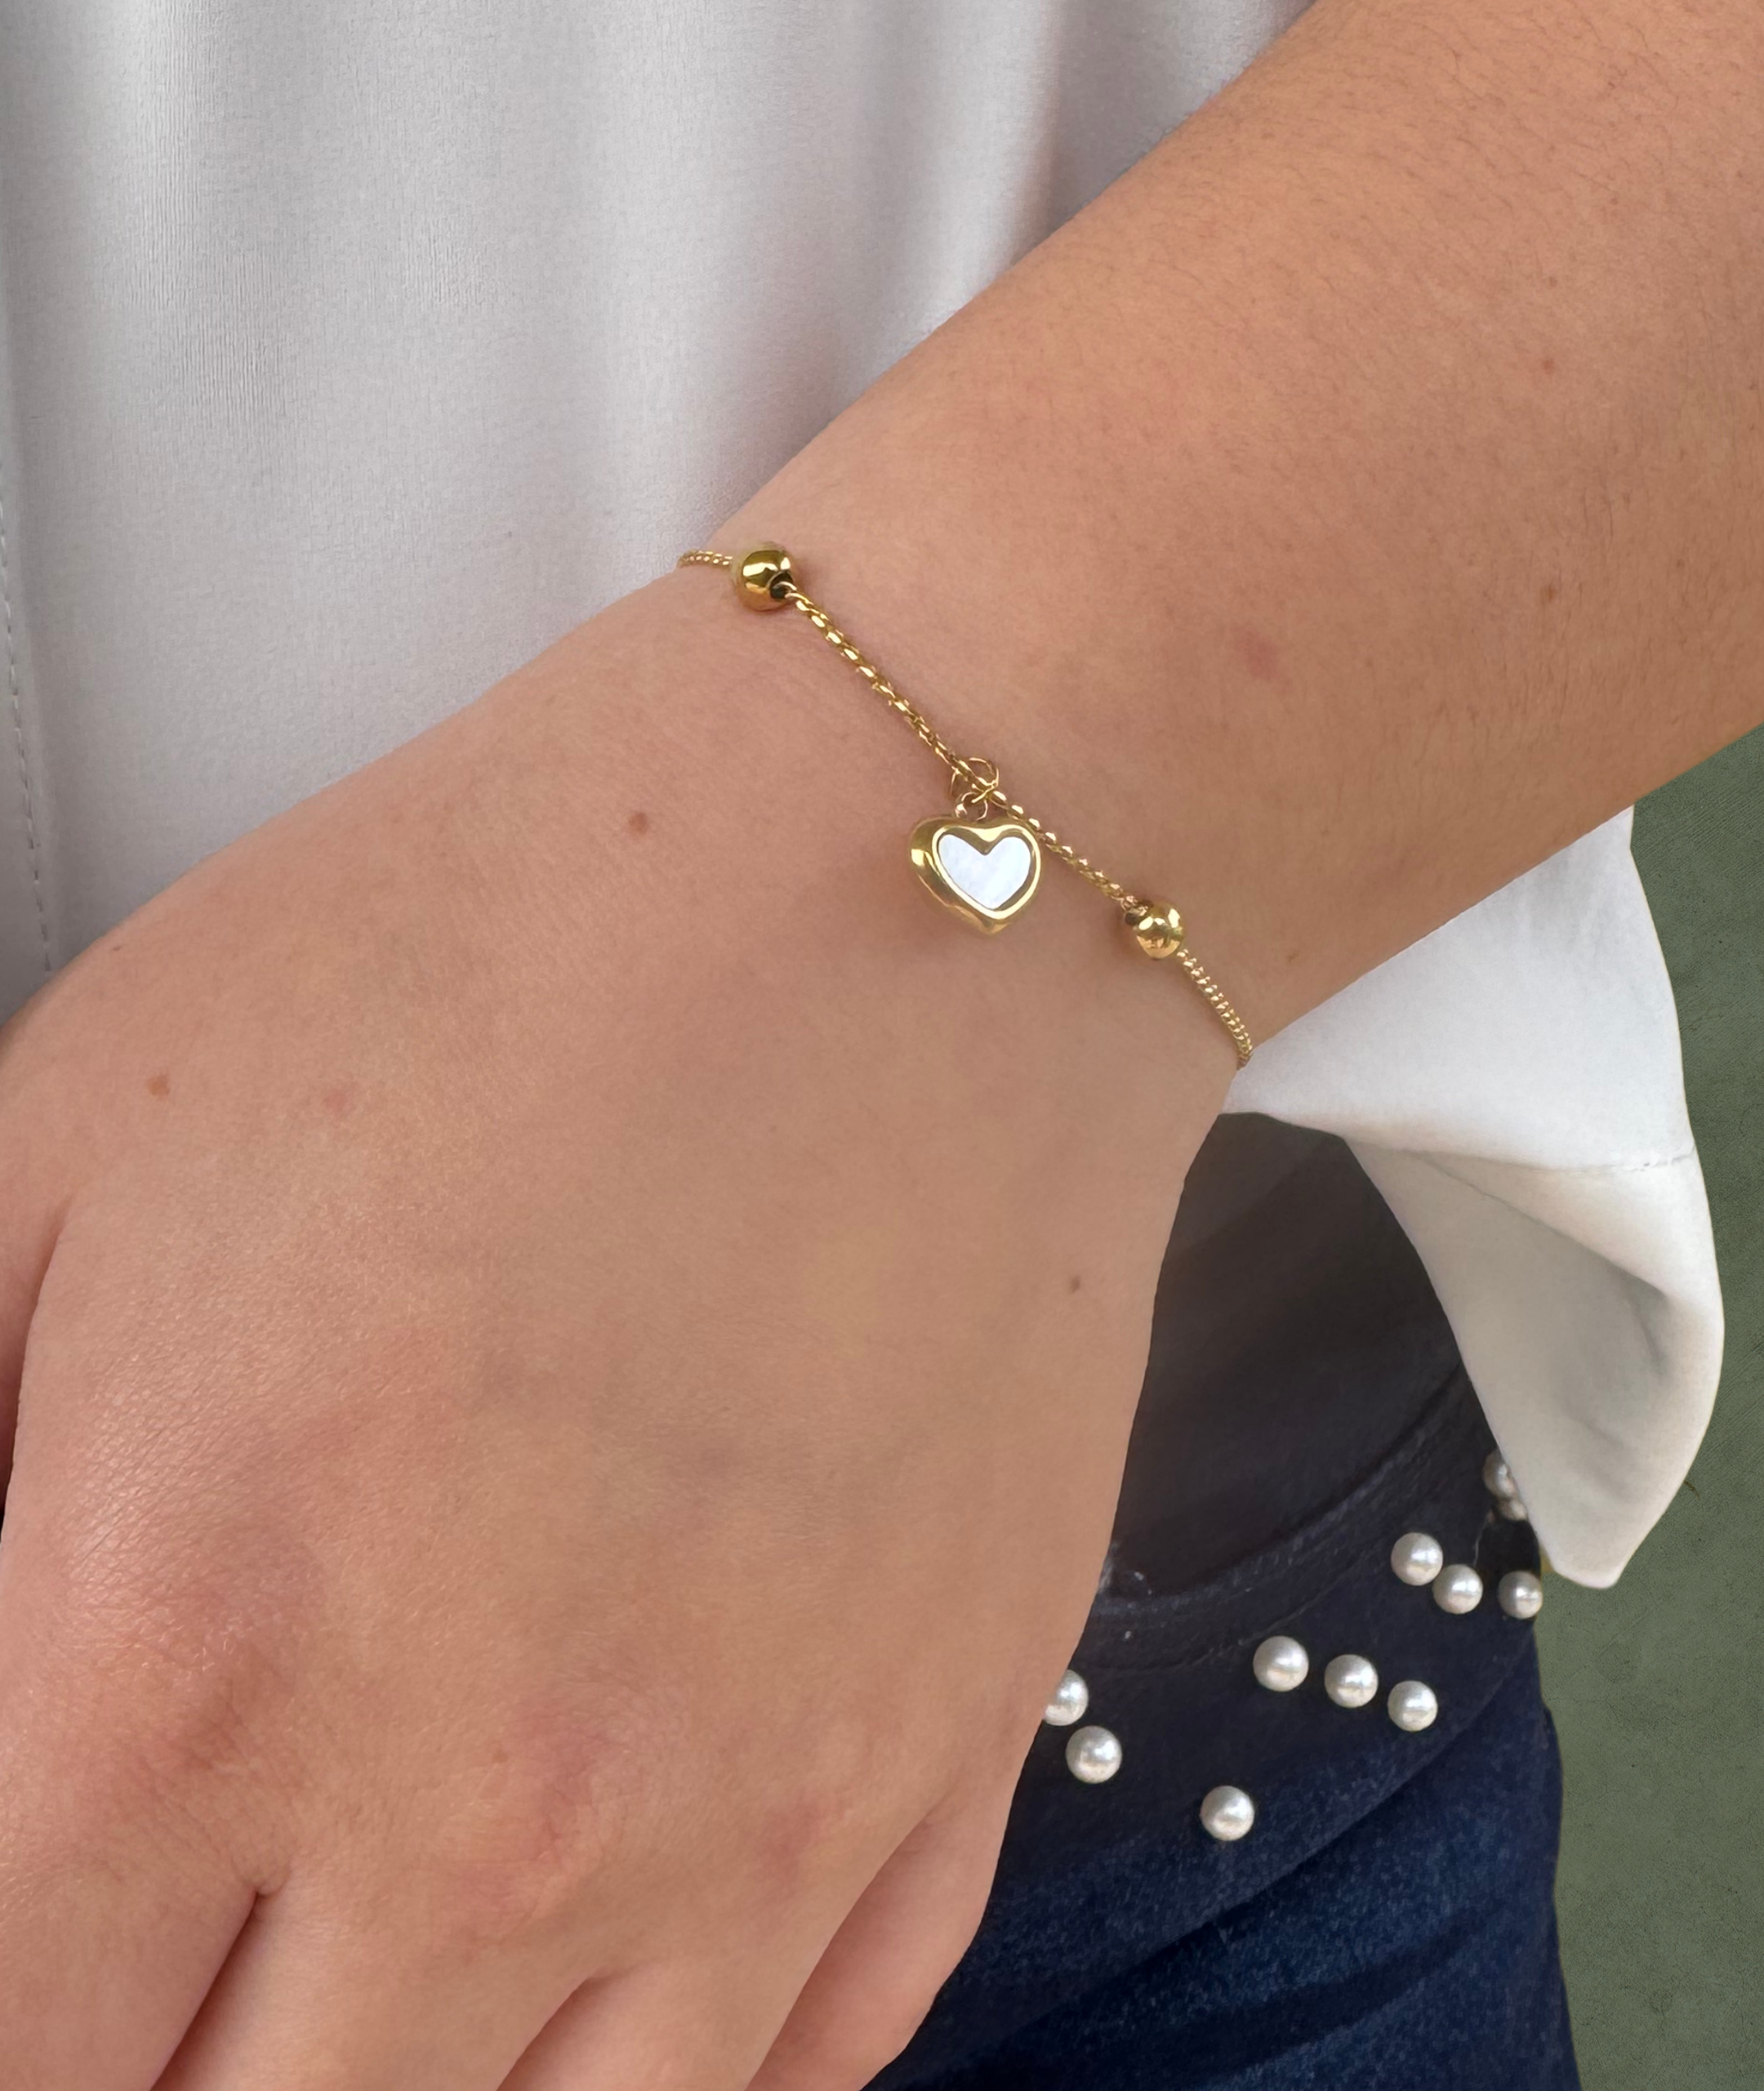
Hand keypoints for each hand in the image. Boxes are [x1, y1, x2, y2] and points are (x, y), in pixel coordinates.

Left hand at [0, 575, 1227, 2088]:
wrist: (896, 873)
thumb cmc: (501, 951)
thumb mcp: (70, 1142)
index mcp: (183, 1647)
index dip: (4, 2007)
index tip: (45, 1935)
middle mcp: (479, 1803)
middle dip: (166, 2049)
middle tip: (172, 1942)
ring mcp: (751, 1812)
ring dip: (410, 2087)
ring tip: (375, 1974)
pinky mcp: (944, 1753)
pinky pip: (801, 2070)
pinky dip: (672, 2079)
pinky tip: (609, 1985)